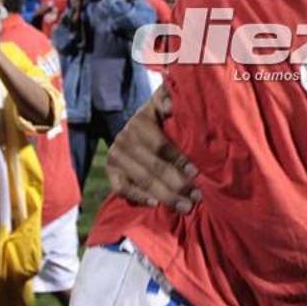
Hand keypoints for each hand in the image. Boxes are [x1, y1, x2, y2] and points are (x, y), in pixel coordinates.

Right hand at [105, 85, 200, 213]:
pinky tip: (156, 204)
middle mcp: (124, 139)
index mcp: (139, 121)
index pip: (160, 145)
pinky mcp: (110, 172)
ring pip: (142, 180)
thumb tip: (170, 104)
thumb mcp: (162, 104)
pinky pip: (122, 189)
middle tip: (196, 197)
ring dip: (166, 196)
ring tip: (185, 206)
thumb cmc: (159, 119)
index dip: (178, 160)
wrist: (133, 130)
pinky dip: (138, 197)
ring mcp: (115, 157)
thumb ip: (168, 98)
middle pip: (153, 167)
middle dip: (177, 184)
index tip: (196, 173)